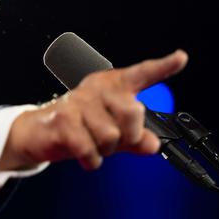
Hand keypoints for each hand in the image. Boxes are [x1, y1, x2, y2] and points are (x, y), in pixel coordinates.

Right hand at [0, 49, 188, 170]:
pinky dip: (91, 160)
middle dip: (129, 136)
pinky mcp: (63, 120)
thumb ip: (135, 138)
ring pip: (110, 135)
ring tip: (93, 147)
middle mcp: (96, 88)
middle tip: (115, 142)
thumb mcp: (111, 132)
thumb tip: (153, 146)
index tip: (181, 58)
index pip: (141, 74)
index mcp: (112, 86)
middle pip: (132, 112)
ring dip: (105, 151)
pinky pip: (89, 148)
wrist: (38, 133)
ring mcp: (78, 103)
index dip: (163, 67)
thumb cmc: (77, 128)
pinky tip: (86, 157)